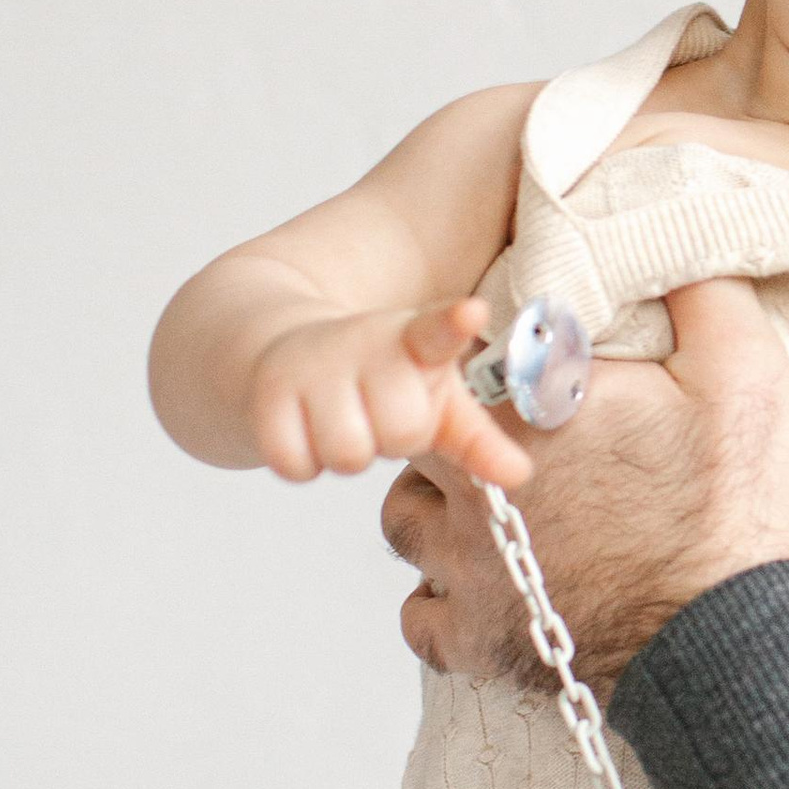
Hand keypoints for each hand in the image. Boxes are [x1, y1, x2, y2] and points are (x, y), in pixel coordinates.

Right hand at [249, 298, 529, 490]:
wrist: (285, 353)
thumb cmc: (379, 382)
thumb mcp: (436, 401)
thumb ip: (478, 441)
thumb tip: (521, 476)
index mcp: (416, 340)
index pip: (437, 332)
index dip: (454, 324)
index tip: (472, 312)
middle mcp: (364, 346)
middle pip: (400, 432)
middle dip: (393, 438)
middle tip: (378, 412)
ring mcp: (313, 366)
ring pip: (348, 454)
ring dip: (349, 453)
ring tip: (343, 420)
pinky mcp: (266, 394)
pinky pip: (296, 464)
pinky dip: (303, 462)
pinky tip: (303, 429)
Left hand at [382, 282, 788, 694]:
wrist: (732, 644)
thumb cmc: (736, 506)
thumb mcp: (743, 369)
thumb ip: (695, 290)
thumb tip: (664, 236)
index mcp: (525, 407)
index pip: (459, 359)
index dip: (486, 362)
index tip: (533, 377)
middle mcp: (473, 485)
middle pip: (419, 438)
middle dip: (454, 434)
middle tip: (518, 442)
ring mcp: (467, 569)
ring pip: (406, 524)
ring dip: (440, 514)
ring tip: (496, 515)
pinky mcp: (477, 641)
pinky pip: (420, 618)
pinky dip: (444, 603)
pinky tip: (487, 589)